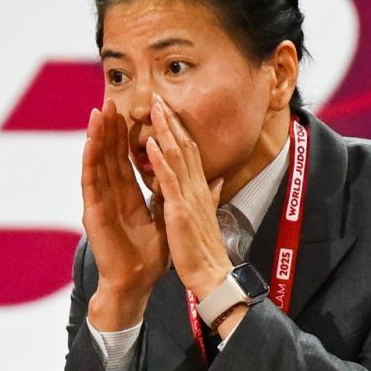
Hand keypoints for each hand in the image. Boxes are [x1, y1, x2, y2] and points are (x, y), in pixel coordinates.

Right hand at [81, 101, 166, 329]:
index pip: (125, 160)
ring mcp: (100, 202)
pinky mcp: (93, 212)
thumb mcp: (165, 218)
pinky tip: (91, 140)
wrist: (138, 282)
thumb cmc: (150, 256)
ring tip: (98, 111)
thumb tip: (182, 177)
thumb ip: (168, 194)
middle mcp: (111, 195)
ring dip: (97, 137)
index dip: (126, 136)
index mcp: (127, 196)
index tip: (130, 113)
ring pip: (97, 163)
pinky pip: (90, 181)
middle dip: (110, 128)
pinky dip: (90, 159)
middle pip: (109, 155)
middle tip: (111, 100)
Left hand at [145, 95, 231, 297]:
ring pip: (177, 156)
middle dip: (171, 121)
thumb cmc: (206, 249)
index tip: (167, 112)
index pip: (190, 152)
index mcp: (200, 189)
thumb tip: (219, 179)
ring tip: (154, 108)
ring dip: (165, 130)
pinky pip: (169, 179)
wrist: (211, 273)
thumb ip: (212, 194)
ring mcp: (189, 196)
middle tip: (159, 97)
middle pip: (185, 146)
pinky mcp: (180, 209)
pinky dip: (160, 159)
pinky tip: (151, 143)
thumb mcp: (208, 215)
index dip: (179, 130)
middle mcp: (197, 187)